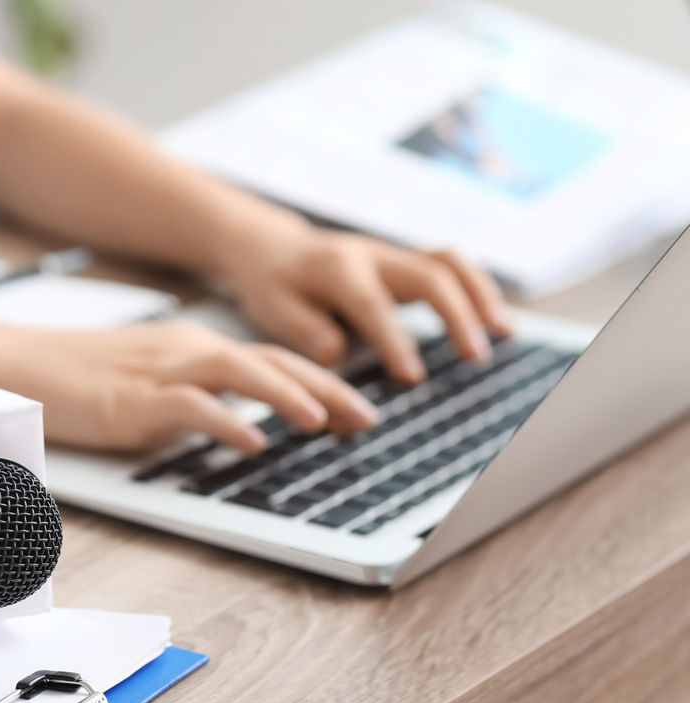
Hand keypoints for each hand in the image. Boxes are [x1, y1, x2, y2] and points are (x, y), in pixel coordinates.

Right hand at [0, 322, 379, 452]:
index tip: (357, 408)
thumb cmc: (75, 380)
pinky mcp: (134, 400)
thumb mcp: (146, 384)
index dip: (320, 381)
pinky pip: (191, 407)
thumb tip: (232, 424)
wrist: (16, 366)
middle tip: (367, 418)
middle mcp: (185, 352)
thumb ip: (191, 399)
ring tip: (326, 423)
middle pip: (271, 362)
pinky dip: (228, 423)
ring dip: (288, 396)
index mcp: (191, 348)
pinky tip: (253, 441)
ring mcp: (160, 373)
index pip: (271, 359)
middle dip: (326, 388)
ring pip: (240, 372)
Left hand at [220, 220, 514, 382]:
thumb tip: (337, 352)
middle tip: (475, 358)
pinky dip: (478, 288)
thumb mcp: (272, 309)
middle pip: (427, 274)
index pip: (372, 304)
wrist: (276, 249)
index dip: (395, 340)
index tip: (413, 378)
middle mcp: (370, 254)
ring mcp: (393, 253)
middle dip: (456, 314)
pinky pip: (451, 264)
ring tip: (504, 334)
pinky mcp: (407, 259)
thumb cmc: (274, 286)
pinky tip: (495, 322)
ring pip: (448, 261)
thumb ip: (303, 330)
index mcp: (334, 268)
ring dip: (481, 295)